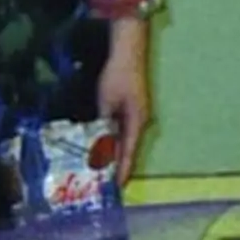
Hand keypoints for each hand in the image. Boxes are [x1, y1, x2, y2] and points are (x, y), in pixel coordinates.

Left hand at [97, 17, 151, 182]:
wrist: (128, 52)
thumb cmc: (117, 76)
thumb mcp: (106, 102)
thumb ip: (103, 123)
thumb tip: (99, 143)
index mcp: (136, 122)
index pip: (129, 153)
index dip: (122, 170)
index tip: (116, 187)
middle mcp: (140, 122)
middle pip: (128, 149)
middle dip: (117, 166)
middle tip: (104, 182)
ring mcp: (137, 115)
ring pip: (125, 141)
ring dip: (114, 154)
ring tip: (101, 168)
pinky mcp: (132, 108)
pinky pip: (122, 131)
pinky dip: (113, 140)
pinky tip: (102, 145)